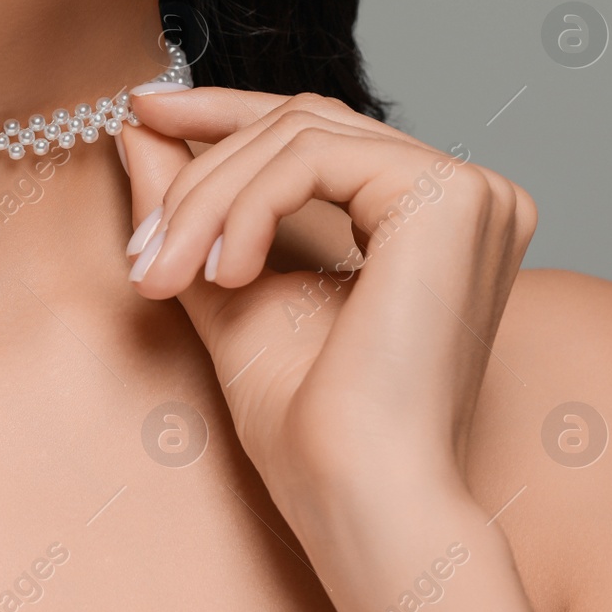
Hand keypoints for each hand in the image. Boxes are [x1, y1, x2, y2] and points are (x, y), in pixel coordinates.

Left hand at [117, 87, 535, 506]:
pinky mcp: (454, 197)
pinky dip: (245, 208)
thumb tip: (139, 126)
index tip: (142, 113)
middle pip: (301, 125)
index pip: (317, 130)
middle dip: (202, 176)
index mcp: (430, 216)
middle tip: (145, 253)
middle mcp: (467, 194)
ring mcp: (471, 191)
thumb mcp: (228, 288)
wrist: (359, 498)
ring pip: (298, 137)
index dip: (224, 112)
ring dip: (208, 200)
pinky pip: (312, 158)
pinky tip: (223, 275)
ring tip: (166, 274)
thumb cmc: (310, 426)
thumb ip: (194, 207)